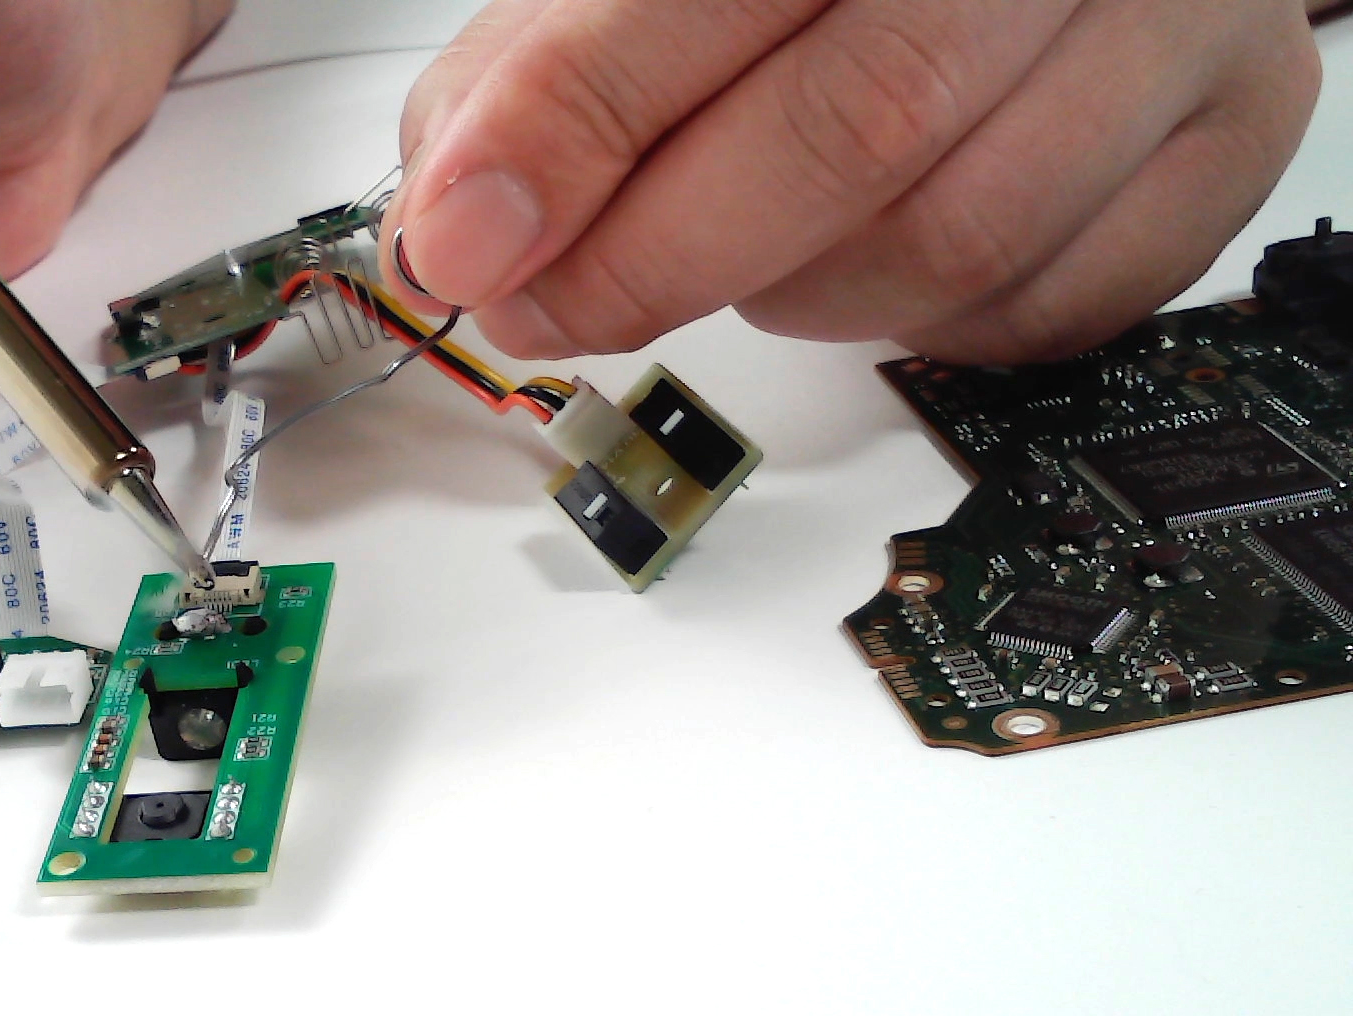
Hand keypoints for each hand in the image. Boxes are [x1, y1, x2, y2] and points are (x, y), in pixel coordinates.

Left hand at [378, 0, 1321, 364]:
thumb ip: (537, 80)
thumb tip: (449, 236)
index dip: (566, 137)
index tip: (467, 246)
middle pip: (849, 133)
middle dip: (655, 261)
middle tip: (553, 305)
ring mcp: (1167, 21)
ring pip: (949, 243)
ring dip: (795, 294)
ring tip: (737, 250)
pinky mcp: (1228, 135)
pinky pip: (1048, 307)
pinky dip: (923, 323)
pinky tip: (870, 258)